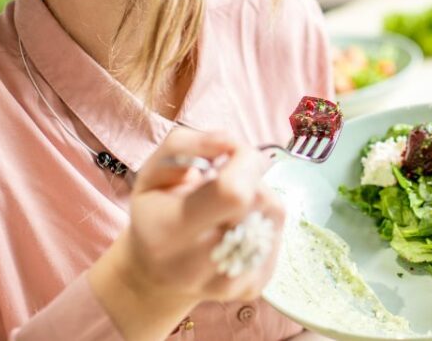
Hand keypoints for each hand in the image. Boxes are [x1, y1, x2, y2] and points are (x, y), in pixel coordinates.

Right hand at [88, 129, 284, 339]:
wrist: (155, 276)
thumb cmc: (155, 213)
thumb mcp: (153, 171)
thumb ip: (186, 145)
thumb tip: (232, 142)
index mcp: (168, 232)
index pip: (233, 192)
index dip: (244, 161)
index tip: (231, 154)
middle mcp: (197, 266)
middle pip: (259, 200)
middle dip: (251, 176)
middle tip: (227, 179)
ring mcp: (229, 283)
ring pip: (274, 214)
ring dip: (259, 196)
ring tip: (229, 205)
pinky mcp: (253, 288)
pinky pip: (278, 233)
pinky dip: (264, 219)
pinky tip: (239, 224)